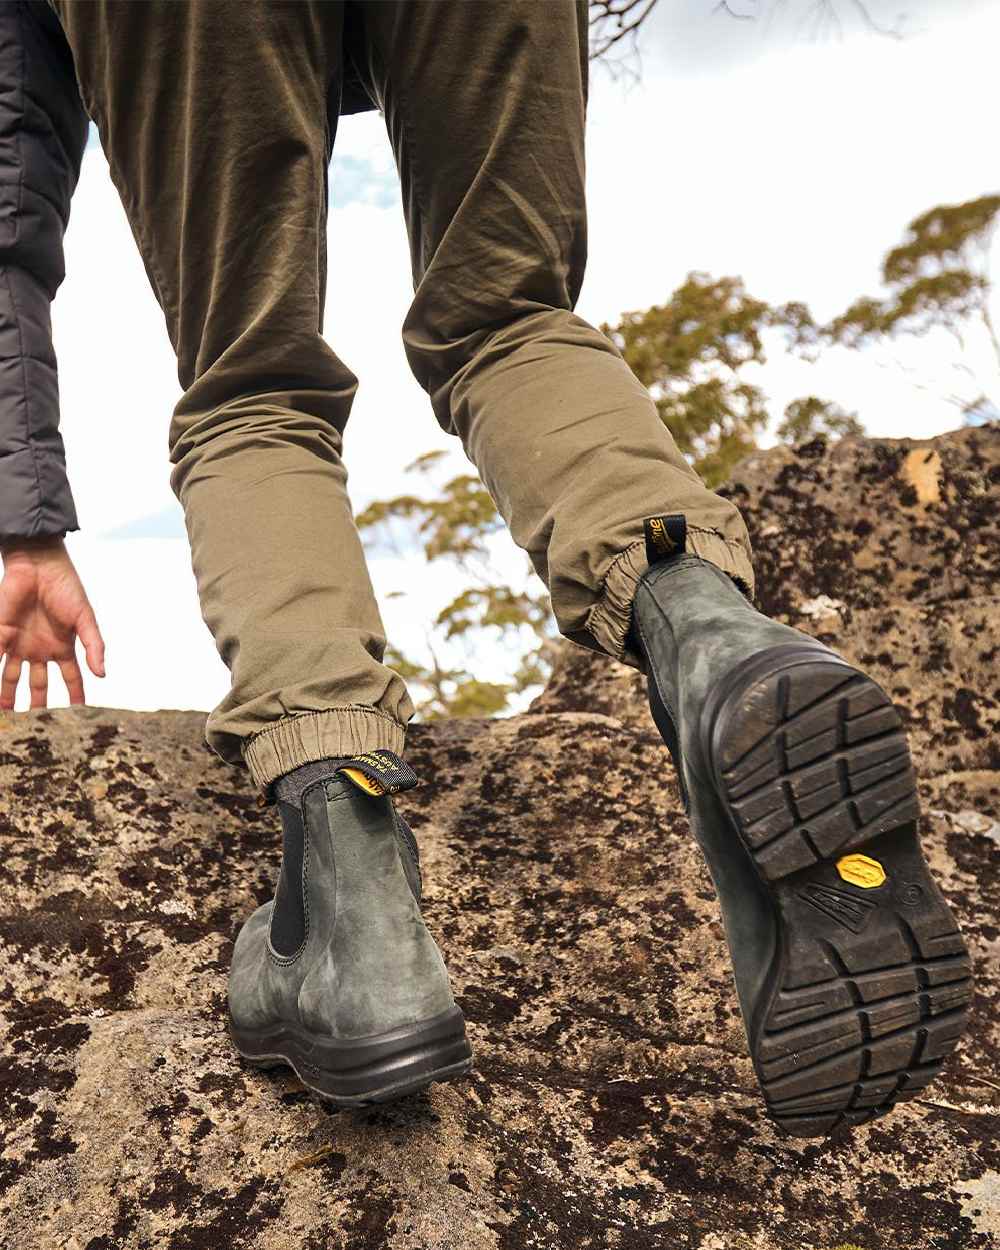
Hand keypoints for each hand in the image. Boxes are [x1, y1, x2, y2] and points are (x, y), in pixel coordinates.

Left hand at [0, 538, 105, 708]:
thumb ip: (94, 646)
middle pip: (38, 684)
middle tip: (33, 724)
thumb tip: (103, 673)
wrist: (37, 565)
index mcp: (63, 647)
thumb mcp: (85, 618)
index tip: (78, 715)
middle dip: (36, 704)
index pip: (71, 679)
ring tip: (7, 714)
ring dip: (8, 695)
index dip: (75, 697)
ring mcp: (19, 644)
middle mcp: (40, 649)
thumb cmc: (66, 587)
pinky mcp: (1, 635)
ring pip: (11, 677)